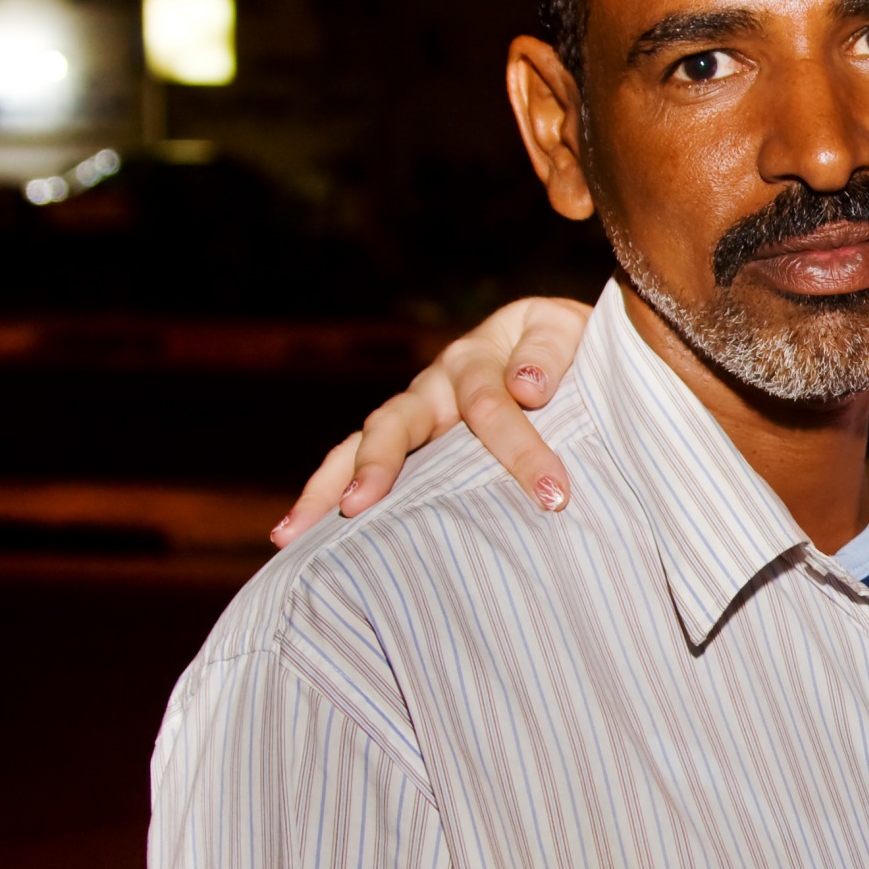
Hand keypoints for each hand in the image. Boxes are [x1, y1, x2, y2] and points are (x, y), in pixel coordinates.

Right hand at [272, 296, 592, 545]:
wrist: (571, 345)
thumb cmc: (577, 347)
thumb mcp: (571, 331)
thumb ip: (550, 353)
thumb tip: (526, 387)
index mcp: (478, 356)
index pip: (490, 405)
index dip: (519, 449)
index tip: (552, 495)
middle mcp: (435, 384)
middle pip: (396, 422)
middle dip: (378, 465)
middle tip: (359, 505)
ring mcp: (417, 411)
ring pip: (361, 444)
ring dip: (329, 486)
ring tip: (292, 533)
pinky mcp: (411, 440)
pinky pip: (358, 463)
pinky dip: (327, 493)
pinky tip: (293, 537)